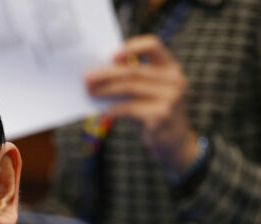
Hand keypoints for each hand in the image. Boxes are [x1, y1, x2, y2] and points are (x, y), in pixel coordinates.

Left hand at [86, 35, 197, 170]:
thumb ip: (133, 80)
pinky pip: (129, 108)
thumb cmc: (154, 112)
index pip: (153, 45)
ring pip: (129, 88)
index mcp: (170, 68)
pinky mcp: (160, 115)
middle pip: (133, 70)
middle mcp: (173, 80)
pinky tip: (103, 111)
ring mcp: (169, 98)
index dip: (131, 46)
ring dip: (105, 90)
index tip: (110, 55)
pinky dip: (113, 109)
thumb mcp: (147, 93)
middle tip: (87, 77)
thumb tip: (98, 73)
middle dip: (106, 73)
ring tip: (91, 92)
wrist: (173, 142)